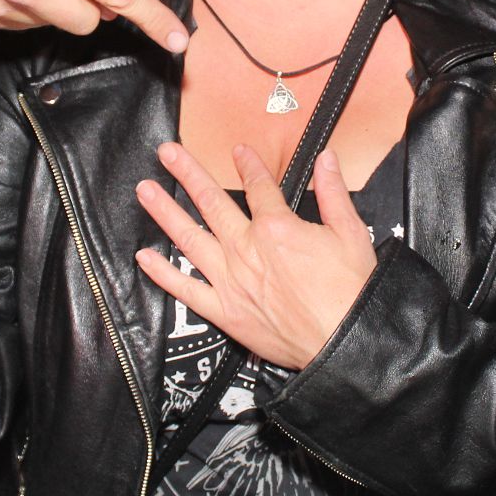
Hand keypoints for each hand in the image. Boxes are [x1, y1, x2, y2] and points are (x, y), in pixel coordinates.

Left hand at [133, 143, 374, 370]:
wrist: (344, 344)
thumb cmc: (350, 293)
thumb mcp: (350, 234)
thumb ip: (334, 193)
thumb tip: (327, 159)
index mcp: (276, 228)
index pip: (258, 187)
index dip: (249, 165)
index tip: (238, 151)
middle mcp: (246, 250)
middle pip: (211, 203)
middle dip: (188, 173)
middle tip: (168, 153)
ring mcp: (230, 281)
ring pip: (190, 238)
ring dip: (165, 212)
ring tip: (144, 191)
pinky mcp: (224, 311)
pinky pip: (186, 289)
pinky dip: (163, 273)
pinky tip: (144, 257)